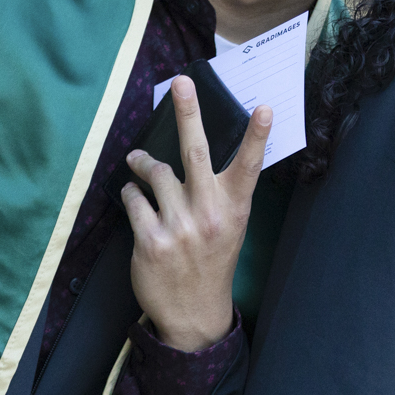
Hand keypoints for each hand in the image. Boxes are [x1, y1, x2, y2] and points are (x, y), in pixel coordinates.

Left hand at [121, 77, 272, 351]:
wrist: (195, 312)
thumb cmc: (213, 259)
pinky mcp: (151, 240)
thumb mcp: (230, 226)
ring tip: (138, 162)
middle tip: (181, 83)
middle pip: (196, 152)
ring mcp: (180, 227)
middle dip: (189, 113)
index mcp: (234, 207)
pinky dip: (130, 193)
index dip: (257, 136)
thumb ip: (220, 192)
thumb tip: (196, 152)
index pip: (249, 165)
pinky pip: (134, 200)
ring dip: (142, 163)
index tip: (265, 108)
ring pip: (155, 173)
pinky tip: (133, 195)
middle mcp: (209, 213)